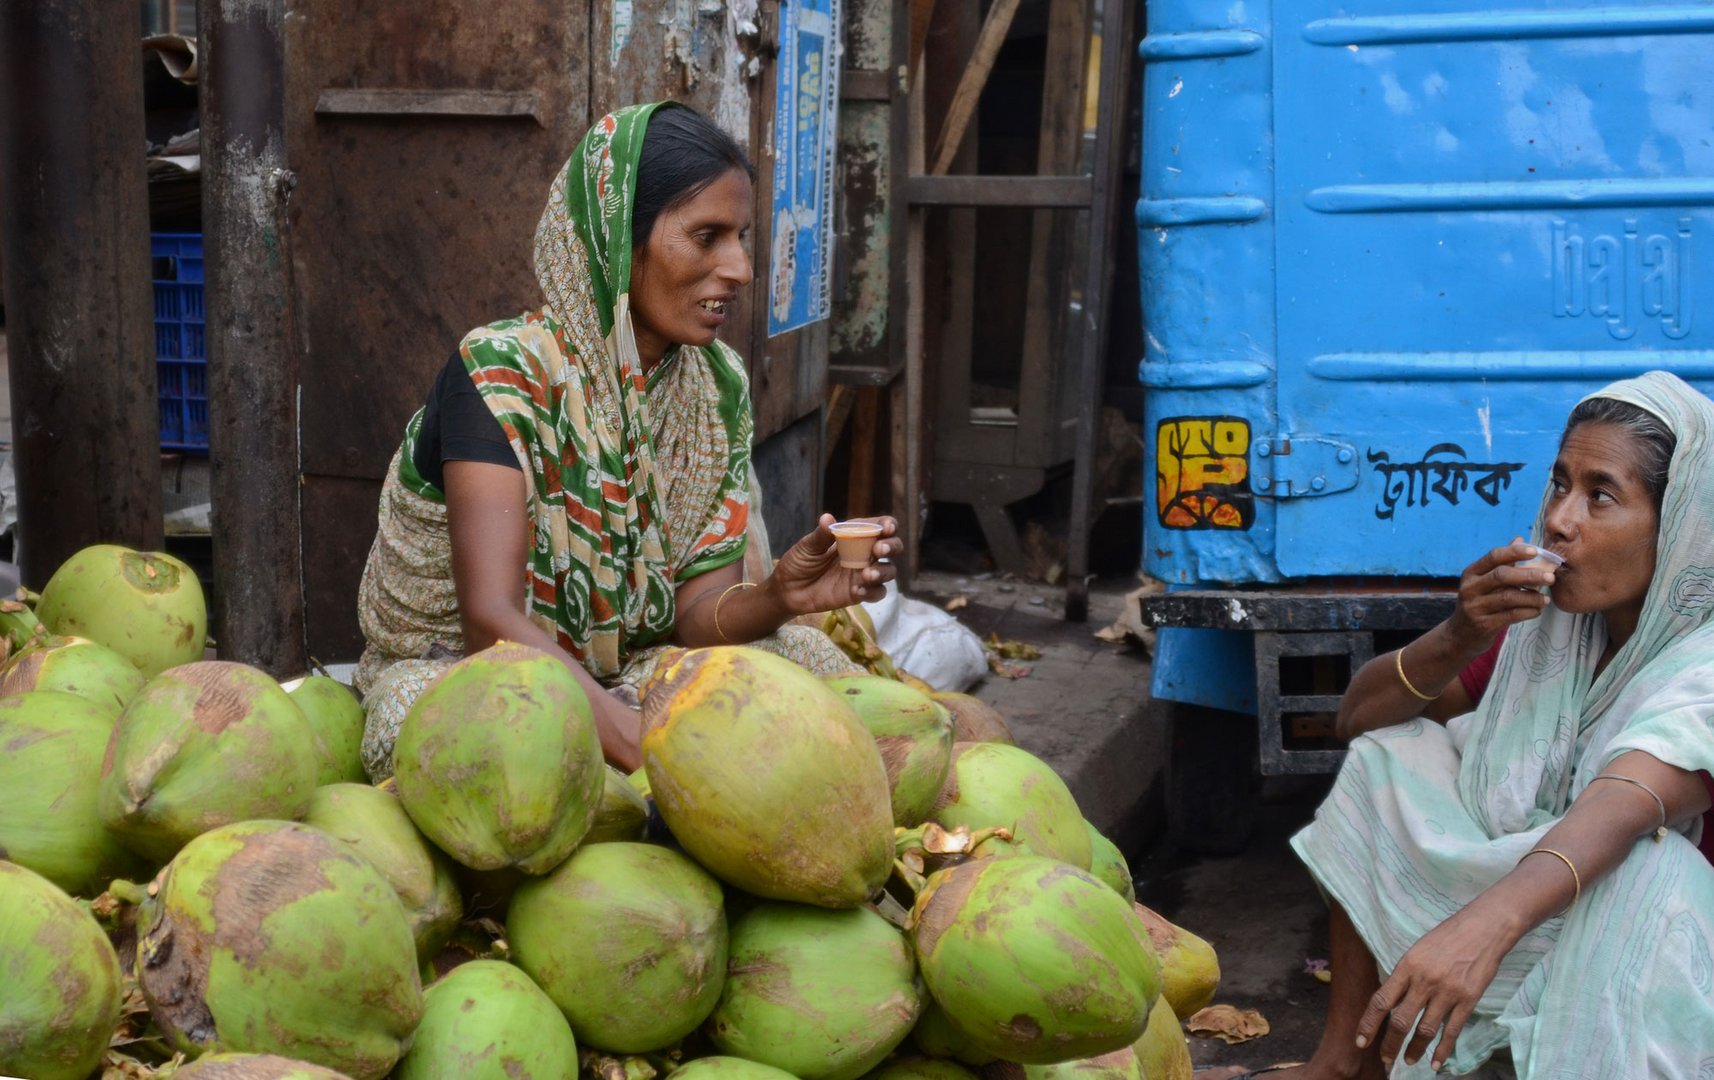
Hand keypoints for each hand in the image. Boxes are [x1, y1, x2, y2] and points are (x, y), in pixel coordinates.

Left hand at [768, 513, 899, 615]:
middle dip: (891, 546)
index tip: (886, 528)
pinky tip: (856, 590)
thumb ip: (820, 536)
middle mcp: (864, 553)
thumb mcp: (807, 547)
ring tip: (866, 574)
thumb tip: (827, 518)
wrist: (788, 590)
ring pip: (889, 571)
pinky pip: (877, 593)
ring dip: (883, 571)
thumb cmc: (799, 562)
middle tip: (878, 550)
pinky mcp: (859, 593)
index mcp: (854, 536)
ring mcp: (863, 574)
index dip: (887, 525)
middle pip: (892, 547)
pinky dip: (872, 591)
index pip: (879, 526)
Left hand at [1355, 906, 1510, 1070]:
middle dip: (1390, 1044)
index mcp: (1407, 966)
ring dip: (1414, 1049)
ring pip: (1425, 1030)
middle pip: (1401, 1020)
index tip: (1361, 1041)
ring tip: (1408, 1061)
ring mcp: (1447, 992)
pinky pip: (1452, 1031)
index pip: (1381, 1001)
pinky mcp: (1468, 1000)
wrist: (1483, 928)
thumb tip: (1390, 1001)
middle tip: (1385, 1059)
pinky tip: (1436, 1063)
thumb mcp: (1417, 950)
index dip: (1368, 1024)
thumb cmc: (1447, 937)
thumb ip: (1405, 976)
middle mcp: (1424, 981)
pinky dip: (1442, 1050)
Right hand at [1443, 537, 1553, 654]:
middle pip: (1502, 575)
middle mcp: (1470, 588)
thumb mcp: (1484, 581)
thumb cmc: (1480, 603)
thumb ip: (1502, 562)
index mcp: (1471, 573)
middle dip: (1529, 575)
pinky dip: (1528, 612)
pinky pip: (1511, 615)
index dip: (1515, 552)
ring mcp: (1475, 607)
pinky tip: (1537, 610)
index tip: (1535, 551)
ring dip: (1532, 597)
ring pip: (1509, 597)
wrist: (1460, 635)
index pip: (1494, 556)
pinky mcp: (1483, 624)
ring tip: (1545, 599)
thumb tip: (1519, 538)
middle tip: (1551, 577)